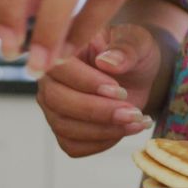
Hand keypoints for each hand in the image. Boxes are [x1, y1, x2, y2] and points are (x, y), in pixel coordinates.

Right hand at [37, 24, 163, 156]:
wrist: (136, 74)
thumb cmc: (131, 53)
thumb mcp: (138, 42)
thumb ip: (126, 48)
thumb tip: (108, 62)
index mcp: (61, 50)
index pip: (60, 68)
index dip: (86, 82)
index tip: (119, 90)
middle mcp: (49, 80)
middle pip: (57, 101)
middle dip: (97, 111)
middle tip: (132, 112)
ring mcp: (53, 108)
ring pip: (64, 127)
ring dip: (103, 130)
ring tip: (136, 120)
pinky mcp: (63, 130)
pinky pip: (73, 145)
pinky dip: (101, 143)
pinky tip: (124, 130)